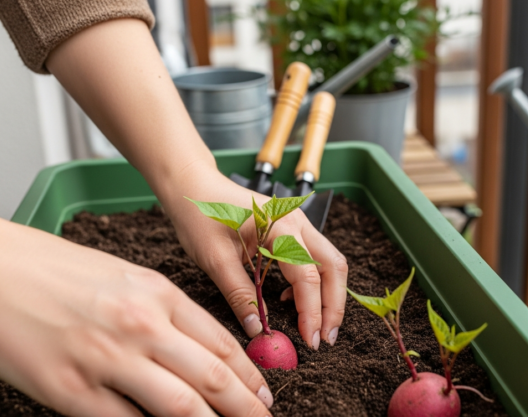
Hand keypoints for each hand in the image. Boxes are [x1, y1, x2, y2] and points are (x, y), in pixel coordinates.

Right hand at [0, 208, 272, 416]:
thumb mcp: (124, 278)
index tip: (264, 394)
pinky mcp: (70, 390)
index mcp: (157, 294)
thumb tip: (199, 351)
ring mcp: (106, 359)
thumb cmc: (54, 270)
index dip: (250, 376)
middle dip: (246, 407)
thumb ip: (164, 313)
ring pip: (181, 406)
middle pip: (212, 377)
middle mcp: (141, 326)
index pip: (221, 343)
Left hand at [159, 163, 347, 349]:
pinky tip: (292, 301)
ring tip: (318, 326)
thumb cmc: (200, 216)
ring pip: (329, 262)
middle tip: (326, 338)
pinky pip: (314, 258)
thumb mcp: (215, 260)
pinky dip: (314, 283)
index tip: (310, 340)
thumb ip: (240, 296)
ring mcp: (298, 224)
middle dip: (334, 305)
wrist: (193, 186)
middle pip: (333, 267)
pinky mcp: (292, 230)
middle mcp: (298, 223)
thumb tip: (258, 330)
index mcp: (281, 227)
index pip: (308, 276)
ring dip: (329, 295)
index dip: (312, 312)